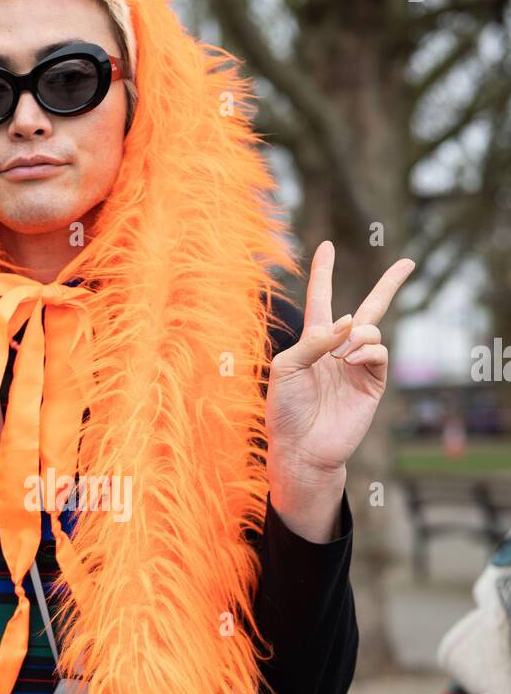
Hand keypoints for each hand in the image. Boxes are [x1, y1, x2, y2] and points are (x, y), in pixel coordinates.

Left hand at [266, 242, 415, 478]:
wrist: (302, 447)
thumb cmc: (285, 409)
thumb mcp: (286, 367)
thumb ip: (312, 340)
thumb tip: (348, 322)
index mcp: (313, 342)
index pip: (321, 299)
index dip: (323, 273)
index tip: (327, 246)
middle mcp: (339, 350)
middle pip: (369, 309)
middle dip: (390, 285)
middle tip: (408, 263)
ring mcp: (358, 366)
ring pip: (372, 330)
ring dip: (357, 336)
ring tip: (339, 358)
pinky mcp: (373, 383)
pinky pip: (379, 352)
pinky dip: (367, 350)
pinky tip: (351, 361)